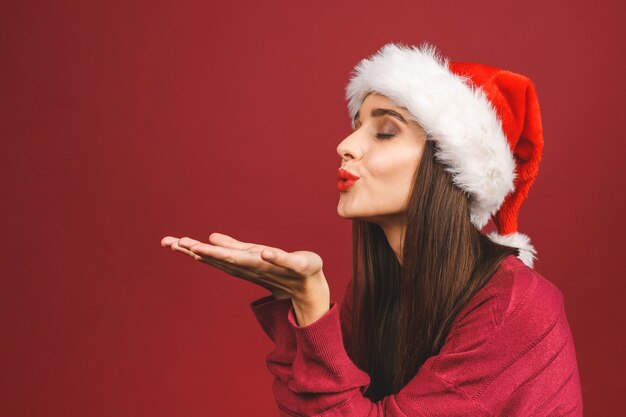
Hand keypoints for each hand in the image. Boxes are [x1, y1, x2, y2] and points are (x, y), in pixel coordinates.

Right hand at [161, 233, 327, 306]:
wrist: (307, 284)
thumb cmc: (279, 268)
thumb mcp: (253, 254)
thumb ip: (233, 247)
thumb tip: (211, 238)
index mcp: (242, 261)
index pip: (213, 255)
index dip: (191, 248)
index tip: (170, 242)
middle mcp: (252, 266)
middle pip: (222, 258)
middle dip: (199, 252)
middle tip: (177, 244)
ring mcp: (271, 267)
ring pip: (245, 261)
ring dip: (225, 255)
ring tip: (202, 247)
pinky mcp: (296, 266)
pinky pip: (285, 261)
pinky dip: (275, 258)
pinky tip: (264, 253)